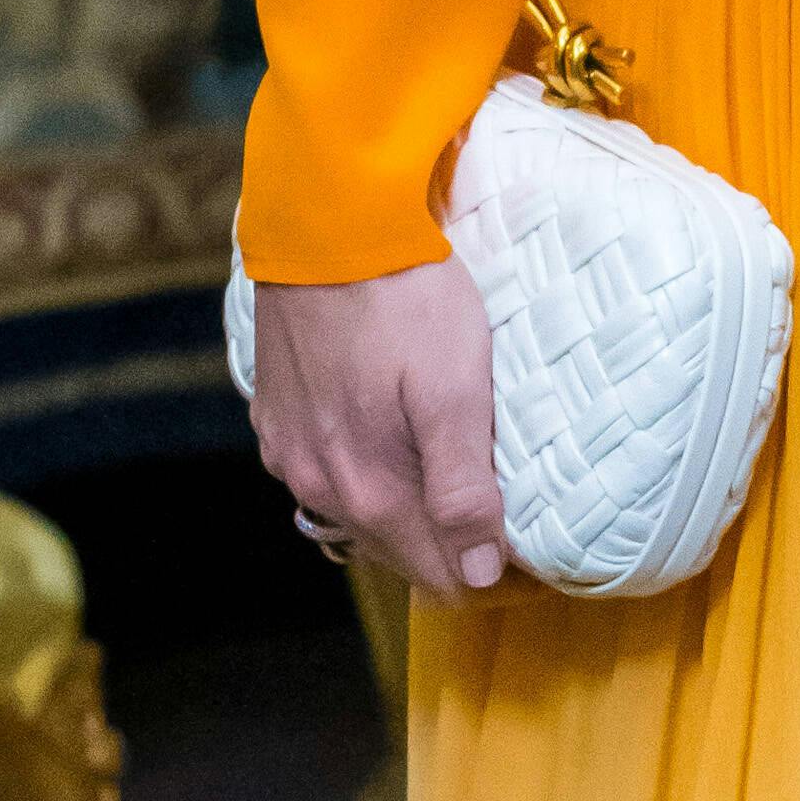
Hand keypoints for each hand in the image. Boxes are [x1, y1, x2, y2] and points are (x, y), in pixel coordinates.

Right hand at [253, 261, 507, 605]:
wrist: (325, 225)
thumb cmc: (405, 301)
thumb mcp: (456, 393)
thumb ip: (464, 492)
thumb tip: (481, 575)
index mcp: (368, 490)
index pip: (437, 575)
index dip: (485, 568)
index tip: (525, 545)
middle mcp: (317, 484)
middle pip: (398, 549)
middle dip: (448, 543)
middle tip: (500, 505)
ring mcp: (288, 451)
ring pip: (358, 513)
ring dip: (404, 507)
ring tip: (450, 472)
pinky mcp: (274, 415)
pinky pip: (324, 470)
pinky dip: (362, 470)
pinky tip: (389, 439)